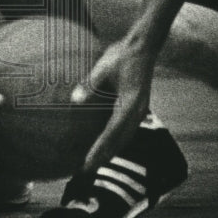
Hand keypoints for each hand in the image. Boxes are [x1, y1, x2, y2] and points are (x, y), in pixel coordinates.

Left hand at [71, 37, 155, 172]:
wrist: (143, 47)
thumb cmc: (122, 55)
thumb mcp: (103, 67)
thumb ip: (89, 84)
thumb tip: (74, 100)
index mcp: (129, 104)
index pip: (111, 133)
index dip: (98, 150)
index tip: (86, 163)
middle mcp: (137, 112)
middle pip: (119, 142)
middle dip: (103, 157)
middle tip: (84, 171)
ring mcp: (139, 112)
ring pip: (124, 139)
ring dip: (109, 151)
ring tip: (92, 164)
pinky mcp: (137, 109)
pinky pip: (125, 131)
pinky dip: (115, 141)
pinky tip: (104, 145)